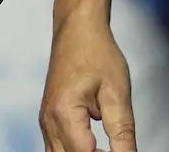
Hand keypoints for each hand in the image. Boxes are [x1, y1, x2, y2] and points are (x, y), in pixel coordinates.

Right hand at [41, 15, 136, 151]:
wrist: (78, 29)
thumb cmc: (96, 52)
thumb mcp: (117, 92)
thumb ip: (122, 131)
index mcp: (64, 114)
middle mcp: (49, 122)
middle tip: (117, 148)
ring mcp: (46, 122)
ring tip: (106, 147)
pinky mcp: (49, 120)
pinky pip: (57, 148)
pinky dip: (75, 150)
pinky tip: (95, 146)